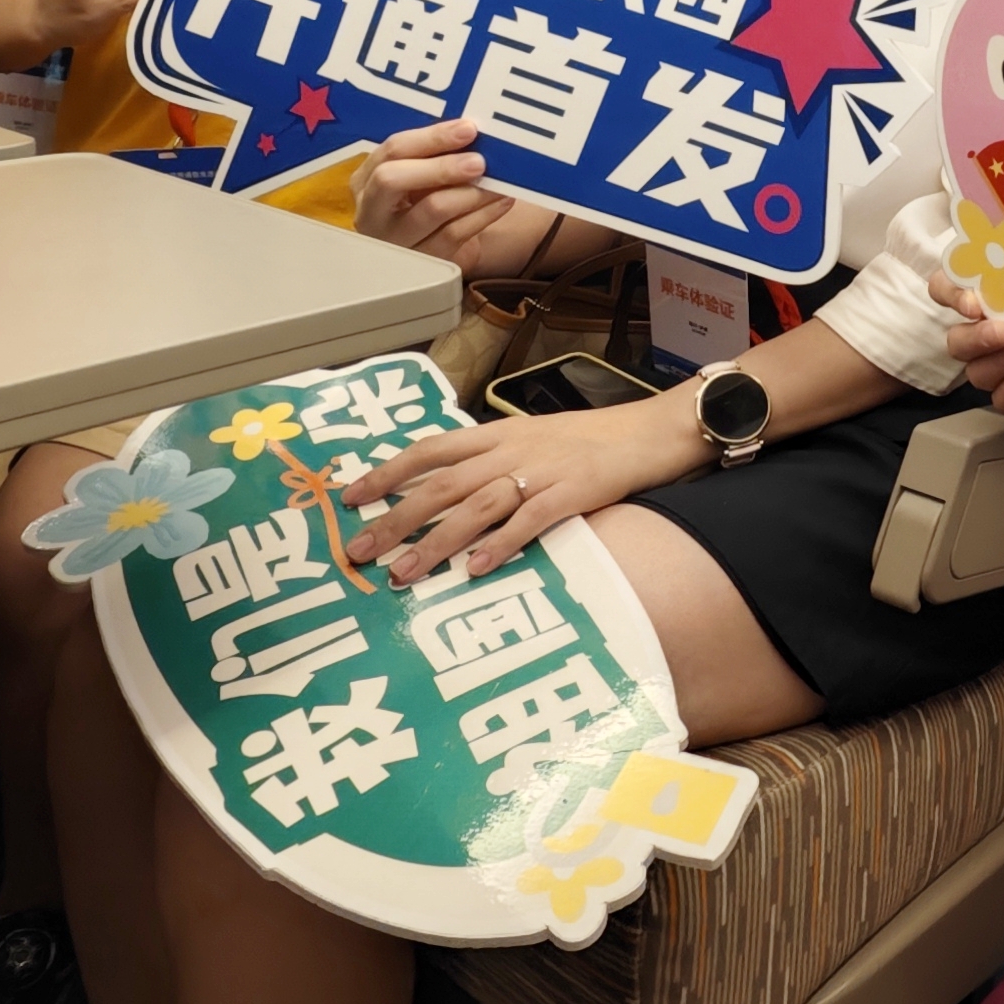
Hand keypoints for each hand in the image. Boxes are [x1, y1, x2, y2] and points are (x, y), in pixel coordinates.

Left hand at [339, 396, 700, 582]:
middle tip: (358, 551)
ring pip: (476, 506)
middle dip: (394, 518)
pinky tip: (476, 569)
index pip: (429, 450)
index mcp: (497, 435)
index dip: (387, 473)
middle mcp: (511, 450)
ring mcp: (542, 471)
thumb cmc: (594, 441)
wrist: (653, 430)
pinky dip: (502, 544)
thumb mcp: (535, 441)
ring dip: (435, 541)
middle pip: (440, 484)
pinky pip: (530, 520)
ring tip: (403, 573)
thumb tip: (450, 490)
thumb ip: (494, 461)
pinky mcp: (575, 492)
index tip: (349, 498)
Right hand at [350, 116, 575, 276]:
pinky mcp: (422, 262)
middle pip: (393, 179)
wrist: (432, 247)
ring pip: (431, 209)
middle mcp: (371, 211)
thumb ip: (434, 155)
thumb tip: (472, 131)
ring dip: (472, 192)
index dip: (430, 137)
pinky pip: (456, 234)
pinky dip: (484, 214)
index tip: (468, 129)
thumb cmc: (424, 200)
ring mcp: (394, 240)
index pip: (391, 150)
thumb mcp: (417, 177)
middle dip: (440, 166)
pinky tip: (502, 201)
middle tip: (479, 161)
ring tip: (499, 182)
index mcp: (366, 180)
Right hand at [944, 285, 1003, 420]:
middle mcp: (997, 333)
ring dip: (995, 360)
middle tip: (1002, 329)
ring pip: (976, 372)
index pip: (949, 291)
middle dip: (973, 336)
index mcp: (1000, 298)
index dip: (949, 293)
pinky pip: (1002, 399)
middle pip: (956, 340)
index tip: (971, 299)